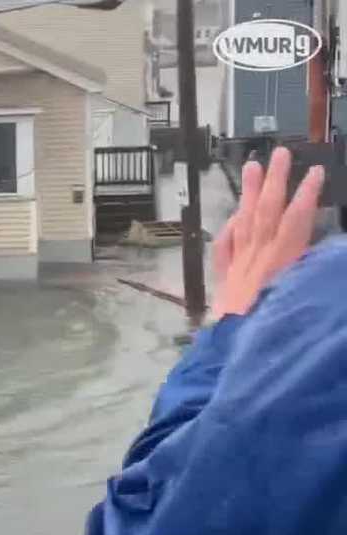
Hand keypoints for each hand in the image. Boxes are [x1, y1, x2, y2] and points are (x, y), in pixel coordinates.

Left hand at [211, 147, 324, 319]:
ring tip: (251, 166)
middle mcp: (257, 261)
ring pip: (244, 224)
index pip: (296, 221)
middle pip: (266, 213)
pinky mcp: (225, 283)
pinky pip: (225, 250)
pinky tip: (233, 218)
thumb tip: (329, 254)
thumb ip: (314, 273)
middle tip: (279, 152)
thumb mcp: (303, 302)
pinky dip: (230, 231)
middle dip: (274, 181)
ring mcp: (238, 270)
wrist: (230, 362)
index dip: (306, 195)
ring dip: (248, 194)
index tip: (316, 172)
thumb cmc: (271, 336)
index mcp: (282, 265)